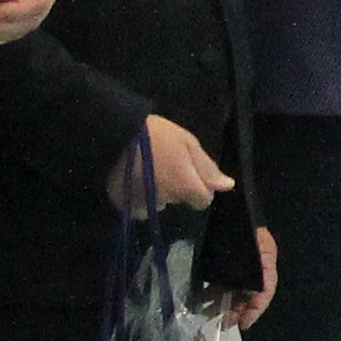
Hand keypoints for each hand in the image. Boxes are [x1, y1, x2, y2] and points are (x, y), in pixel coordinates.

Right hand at [114, 114, 237, 211]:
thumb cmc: (155, 134)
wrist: (113, 133)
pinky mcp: (121, 203)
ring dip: (158, 192)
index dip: (199, 187)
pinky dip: (139, 198)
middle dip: (177, 187)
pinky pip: (138, 208)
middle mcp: (166, 200)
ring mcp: (142, 204)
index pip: (202, 200)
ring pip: (159, 204)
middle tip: (165, 164)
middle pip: (180, 200)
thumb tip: (227, 187)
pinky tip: (134, 181)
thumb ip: (207, 168)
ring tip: (148, 169)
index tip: (188, 172)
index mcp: (185, 186)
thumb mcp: (187, 143)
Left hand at [214, 222, 279, 329]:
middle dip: (239, 309)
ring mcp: (238, 263)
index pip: (266, 288)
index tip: (243, 323)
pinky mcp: (221, 262)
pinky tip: (204, 300)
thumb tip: (252, 283)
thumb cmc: (235, 221)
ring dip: (225, 303)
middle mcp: (255, 263)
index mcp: (265, 257)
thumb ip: (253, 262)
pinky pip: (221, 282)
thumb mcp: (249, 241)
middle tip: (224, 321)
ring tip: (210, 314)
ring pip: (235, 289)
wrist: (222, 205)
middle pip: (251, 292)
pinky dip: (214, 293)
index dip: (257, 307)